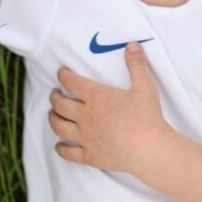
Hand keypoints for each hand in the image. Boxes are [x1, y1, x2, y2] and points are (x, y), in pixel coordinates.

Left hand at [48, 42, 170, 173]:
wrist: (149, 149)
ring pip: (59, 127)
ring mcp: (86, 137)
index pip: (72, 83)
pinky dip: (61, 148)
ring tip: (52, 114)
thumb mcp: (145, 85)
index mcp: (97, 97)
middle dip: (54, 97)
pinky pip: (69, 153)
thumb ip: (136, 64)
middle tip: (54, 93)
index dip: (63, 75)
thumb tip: (132, 45)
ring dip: (53, 119)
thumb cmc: (147, 116)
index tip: (61, 72)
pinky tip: (59, 145)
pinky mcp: (90, 156)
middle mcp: (86, 116)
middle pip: (60, 105)